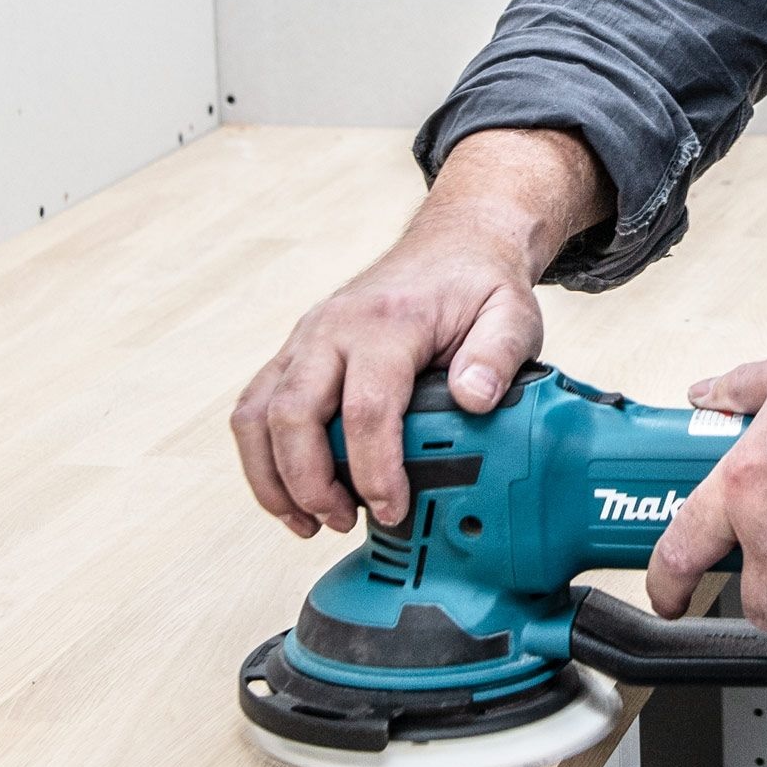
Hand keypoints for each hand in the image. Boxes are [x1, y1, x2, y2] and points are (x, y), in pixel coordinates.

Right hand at [230, 128, 608, 537]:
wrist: (451, 246)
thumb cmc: (476, 284)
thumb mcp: (511, 313)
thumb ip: (499, 355)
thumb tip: (475, 399)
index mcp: (387, 322)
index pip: (366, 407)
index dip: (374, 470)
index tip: (393, 510)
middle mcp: (332, 328)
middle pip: (293, 415)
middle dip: (309, 482)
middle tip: (344, 521)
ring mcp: (305, 339)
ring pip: (257, 415)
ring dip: (272, 478)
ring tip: (308, 521)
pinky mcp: (294, 352)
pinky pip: (255, 408)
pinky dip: (262, 457)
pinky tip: (291, 493)